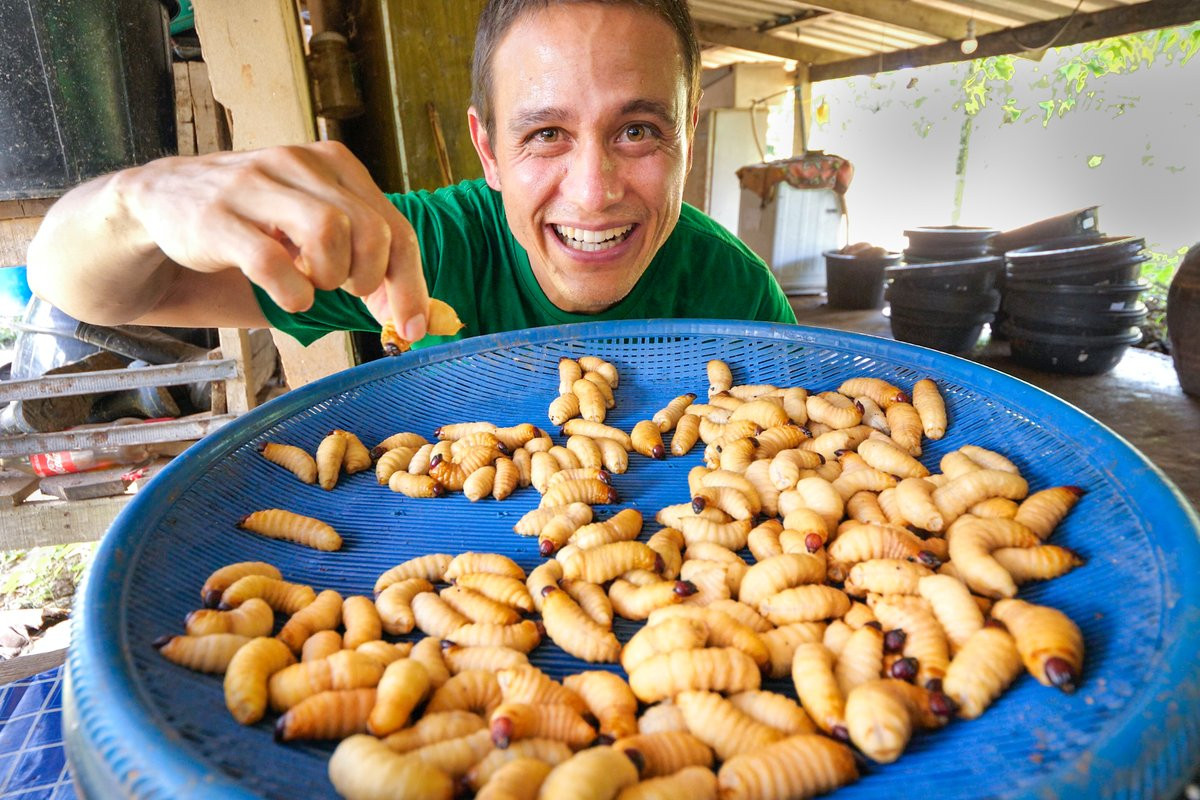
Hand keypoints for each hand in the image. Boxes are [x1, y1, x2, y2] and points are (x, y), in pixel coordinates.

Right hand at [119, 140, 428, 339]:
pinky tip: (288, 295)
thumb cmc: (253, 221)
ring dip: (330, 277)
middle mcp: (299, 164)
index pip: (395, 227)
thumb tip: (411, 318)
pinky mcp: (218, 217)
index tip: (413, 326)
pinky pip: (272, 262)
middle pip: (371, 230)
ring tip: (310, 284)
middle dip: (371, 279)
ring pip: (329, 232)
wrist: (162, 200)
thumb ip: (363, 261)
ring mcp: (256, 185)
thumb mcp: (314, 228)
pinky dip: (291, 292)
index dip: (410, 284)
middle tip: (347, 292)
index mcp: (333, 163)